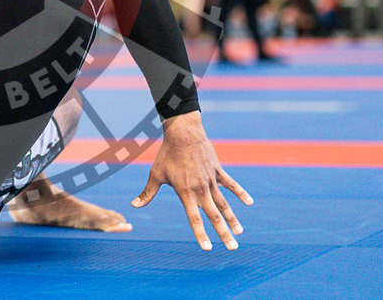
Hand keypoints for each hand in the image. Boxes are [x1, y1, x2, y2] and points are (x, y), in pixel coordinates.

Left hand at [131, 111, 251, 250]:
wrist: (183, 133)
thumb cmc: (167, 154)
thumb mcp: (156, 174)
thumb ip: (148, 192)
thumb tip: (134, 205)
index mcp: (185, 192)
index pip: (194, 218)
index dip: (201, 234)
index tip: (208, 248)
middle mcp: (200, 189)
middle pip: (214, 215)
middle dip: (224, 233)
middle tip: (233, 247)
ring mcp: (210, 180)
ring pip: (224, 203)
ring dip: (232, 218)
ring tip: (240, 232)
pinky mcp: (217, 171)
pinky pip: (231, 184)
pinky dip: (240, 193)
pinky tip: (249, 203)